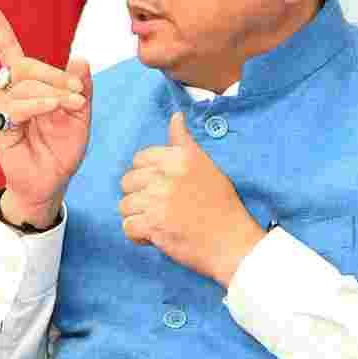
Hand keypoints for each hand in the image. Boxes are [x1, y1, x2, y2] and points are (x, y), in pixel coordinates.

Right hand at [0, 0, 91, 227]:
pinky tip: (53, 109)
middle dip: (55, 75)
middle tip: (79, 94)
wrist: (52, 182)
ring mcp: (3, 108)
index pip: (7, 48)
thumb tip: (80, 58)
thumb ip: (81, 87)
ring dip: (53, 92)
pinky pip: (16, 105)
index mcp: (27, 84)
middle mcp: (10, 92)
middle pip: (25, 64)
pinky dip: (38, 104)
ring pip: (23, 83)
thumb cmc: (62, 149)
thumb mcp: (81, 115)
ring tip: (72, 106)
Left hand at [118, 112, 264, 285]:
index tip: (161, 187)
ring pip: (124, 205)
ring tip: (158, 221)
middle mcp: (166, 176)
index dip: (146, 176)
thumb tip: (175, 116)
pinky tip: (155, 235)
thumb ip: (184, 142)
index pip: (138, 159)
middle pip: (127, 182)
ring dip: (138, 216)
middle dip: (139, 196)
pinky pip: (127, 227)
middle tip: (160, 207)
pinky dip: (138, 235)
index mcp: (178, 158)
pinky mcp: (153, 226)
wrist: (233, 242)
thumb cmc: (222, 204)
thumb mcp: (206, 165)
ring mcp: (157, 201)